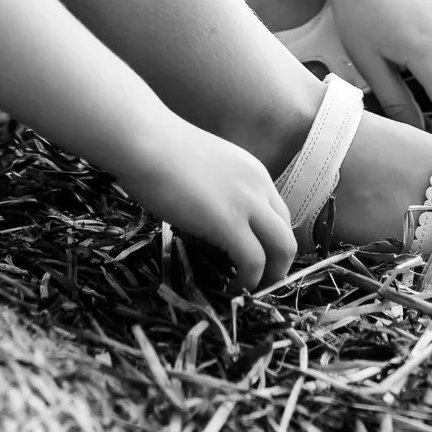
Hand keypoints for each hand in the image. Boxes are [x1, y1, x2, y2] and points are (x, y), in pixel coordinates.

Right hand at [114, 119, 297, 289]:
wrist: (144, 140)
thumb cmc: (158, 148)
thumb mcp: (202, 168)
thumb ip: (214, 190)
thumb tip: (205, 217)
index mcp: (252, 171)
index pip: (277, 213)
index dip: (270, 241)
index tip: (254, 259)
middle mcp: (259, 186)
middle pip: (287, 232)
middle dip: (278, 264)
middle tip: (257, 283)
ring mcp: (247, 203)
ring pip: (283, 248)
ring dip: (270, 276)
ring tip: (248, 290)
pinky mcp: (229, 222)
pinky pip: (254, 261)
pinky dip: (247, 281)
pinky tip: (230, 287)